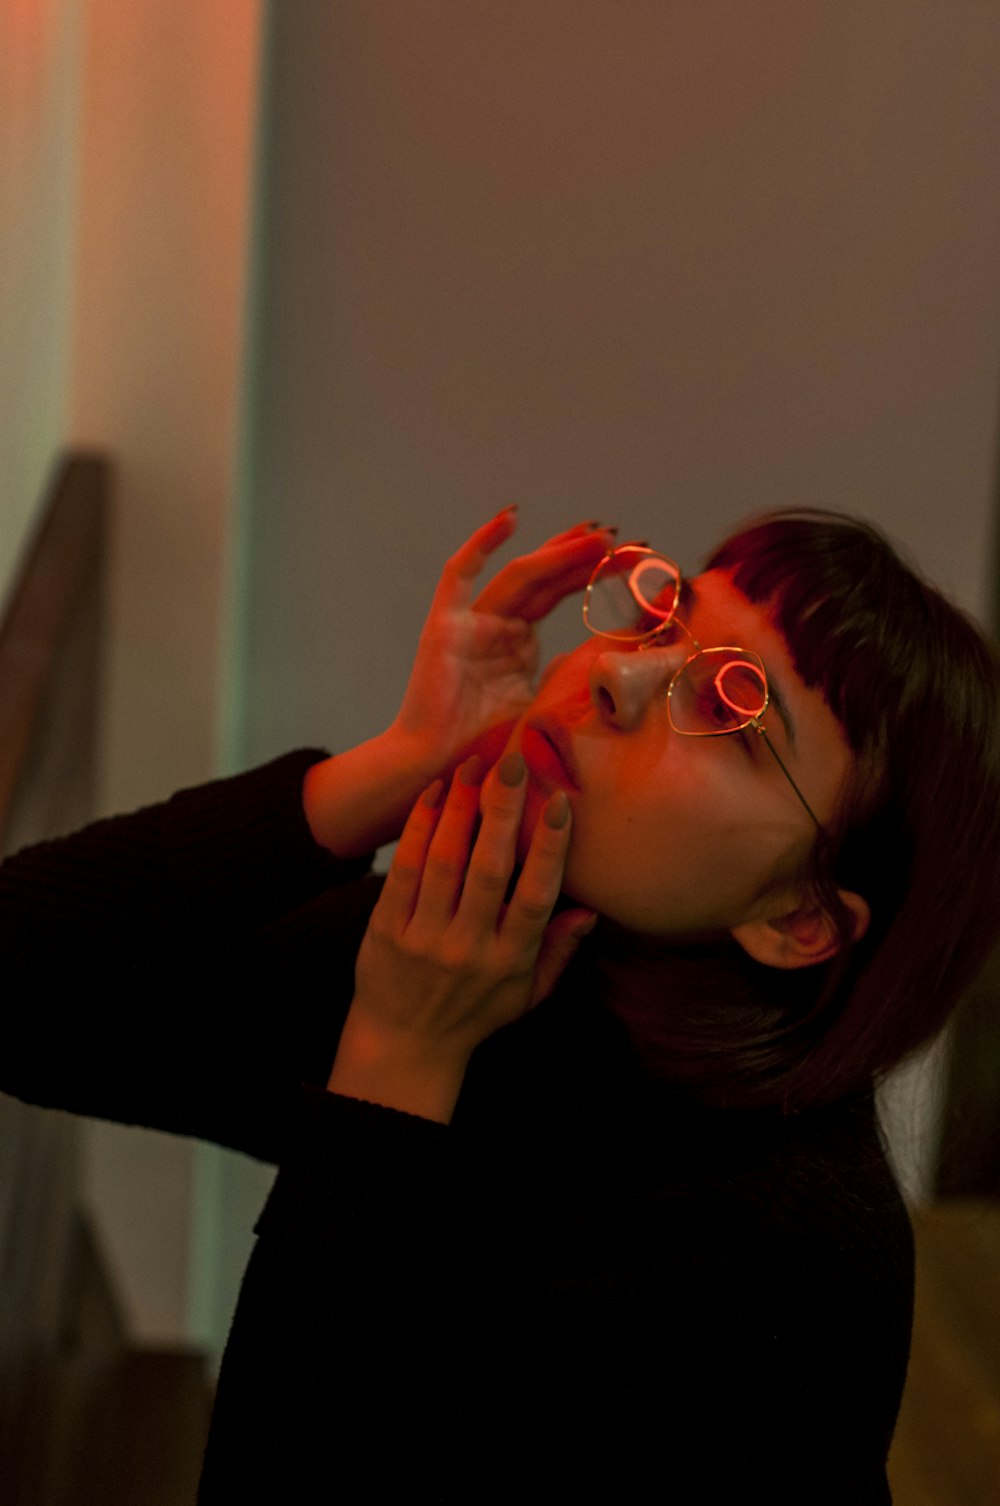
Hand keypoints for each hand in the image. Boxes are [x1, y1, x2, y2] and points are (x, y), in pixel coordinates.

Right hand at [304, 511, 613, 856]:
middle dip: (582, 555)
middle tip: (623, 537)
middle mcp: (497, 626)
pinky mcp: (444, 624)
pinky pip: (459, 574)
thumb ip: (569, 689)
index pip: (559, 595)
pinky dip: (482, 543)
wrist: (440, 770)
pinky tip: (512, 518)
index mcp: (519, 644)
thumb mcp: (545, 712)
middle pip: (545, 578)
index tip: (631, 557)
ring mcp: (471, 622)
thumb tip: (620, 680)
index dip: (591, 573)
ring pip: (520, 575)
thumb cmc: (486, 750)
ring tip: (596, 536)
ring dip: (558, 553)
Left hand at [328, 751, 596, 1122]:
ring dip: (459, 808)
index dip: (549, 850)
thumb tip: (591, 911)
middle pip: (488, 871)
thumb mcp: (527, 994)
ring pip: (444, 862)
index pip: (534, 899)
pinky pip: (403, 869)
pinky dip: (418, 828)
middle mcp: (468, 949)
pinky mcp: (385, 929)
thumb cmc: (475, 1012)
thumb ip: (558, 952)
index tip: (558, 804)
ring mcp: (424, 938)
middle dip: (502, 812)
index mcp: (509, 962)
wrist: (403, 1044)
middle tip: (512, 763)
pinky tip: (432, 794)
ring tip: (472, 765)